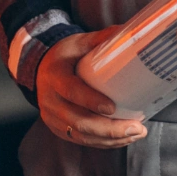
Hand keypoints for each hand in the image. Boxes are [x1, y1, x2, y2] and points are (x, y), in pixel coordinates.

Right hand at [36, 28, 147, 148]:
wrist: (40, 69)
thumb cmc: (64, 56)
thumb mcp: (78, 42)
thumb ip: (100, 39)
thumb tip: (127, 32)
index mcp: (54, 76)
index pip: (71, 91)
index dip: (90, 101)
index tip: (112, 107)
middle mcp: (50, 100)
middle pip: (79, 121)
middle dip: (109, 129)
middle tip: (136, 128)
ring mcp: (52, 118)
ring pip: (81, 135)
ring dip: (110, 139)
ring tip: (136, 134)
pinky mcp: (58, 129)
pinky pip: (81, 140)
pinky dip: (103, 142)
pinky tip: (122, 139)